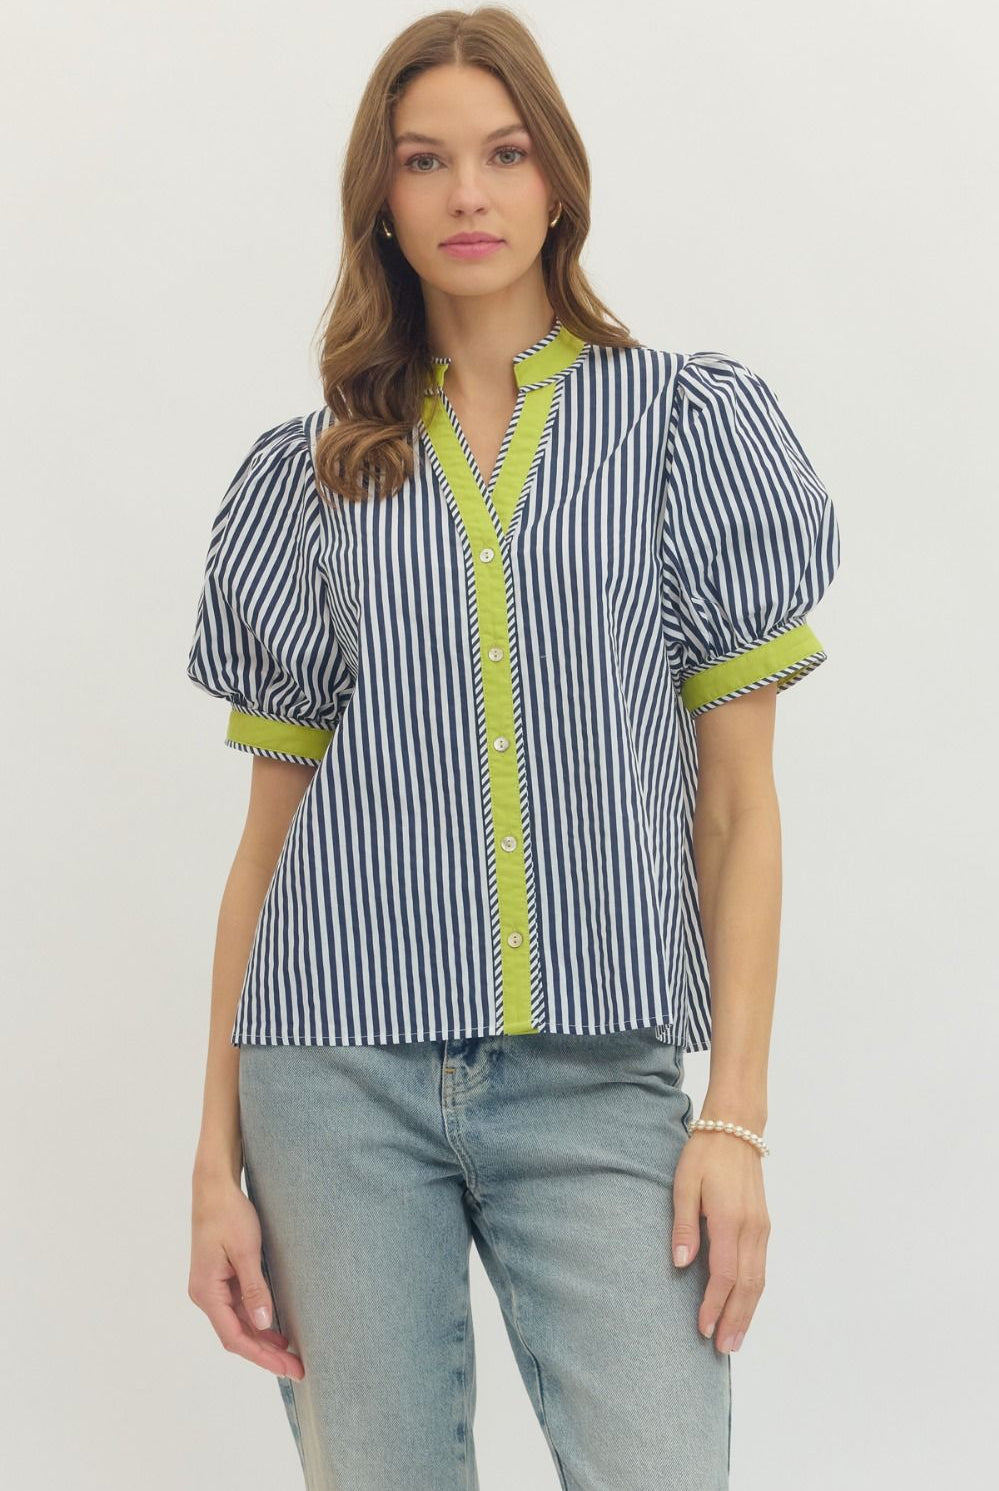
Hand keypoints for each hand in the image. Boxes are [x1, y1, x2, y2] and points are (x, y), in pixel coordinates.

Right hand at [188, 1171, 304, 1379]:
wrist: (213, 1188)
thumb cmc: (228, 1215)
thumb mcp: (246, 1251)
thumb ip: (254, 1289)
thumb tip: (263, 1325)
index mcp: (207, 1292)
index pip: (234, 1337)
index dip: (261, 1356)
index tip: (286, 1367)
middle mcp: (205, 1295)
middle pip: (236, 1335)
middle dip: (266, 1353)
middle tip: (297, 1368)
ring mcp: (211, 1287)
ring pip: (238, 1323)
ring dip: (263, 1339)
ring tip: (290, 1354)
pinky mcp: (219, 1278)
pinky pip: (238, 1308)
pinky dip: (257, 1320)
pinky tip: (275, 1328)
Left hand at [670, 1130, 770, 1353]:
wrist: (736, 1129)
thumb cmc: (705, 1155)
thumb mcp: (684, 1184)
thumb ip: (683, 1224)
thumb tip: (681, 1263)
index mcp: (730, 1220)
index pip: (724, 1274)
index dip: (714, 1304)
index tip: (702, 1328)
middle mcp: (752, 1229)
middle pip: (747, 1285)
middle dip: (735, 1319)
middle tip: (724, 1349)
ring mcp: (762, 1228)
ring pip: (758, 1280)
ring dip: (747, 1312)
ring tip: (736, 1339)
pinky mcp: (764, 1226)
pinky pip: (761, 1267)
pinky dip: (754, 1292)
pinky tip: (745, 1306)